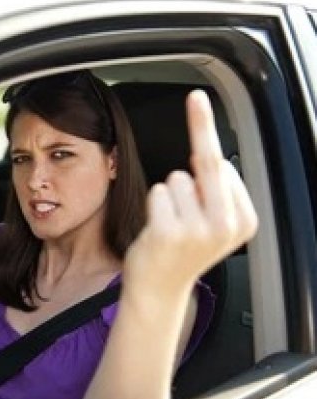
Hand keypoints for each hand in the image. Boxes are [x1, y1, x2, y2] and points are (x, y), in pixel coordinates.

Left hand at [123, 90, 258, 300]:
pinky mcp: (167, 233)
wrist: (160, 289)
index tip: (201, 133)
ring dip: (170, 195)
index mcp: (244, 221)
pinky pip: (158, 192)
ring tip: (173, 222)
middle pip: (211, 161)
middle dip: (202, 125)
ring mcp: (196, 230)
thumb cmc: (185, 250)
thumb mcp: (215, 223)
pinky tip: (159, 228)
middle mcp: (225, 226)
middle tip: (194, 109)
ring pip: (178, 178)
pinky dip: (154, 203)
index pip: (227, 167)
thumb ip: (215, 189)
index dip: (208, 154)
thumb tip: (201, 153)